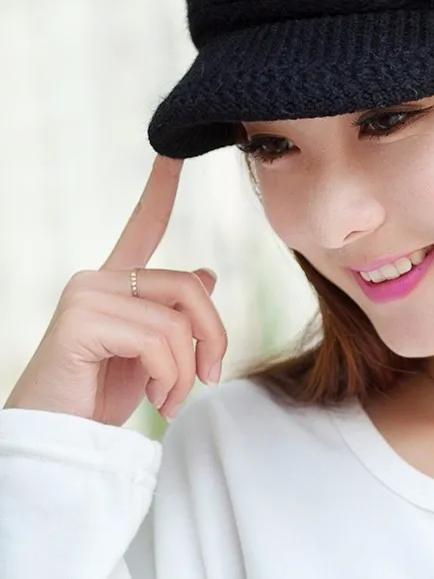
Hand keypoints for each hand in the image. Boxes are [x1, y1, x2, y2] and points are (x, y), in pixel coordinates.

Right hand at [3, 156, 227, 425]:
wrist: (57, 446)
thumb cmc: (98, 401)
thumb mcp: (148, 354)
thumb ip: (172, 312)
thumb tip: (206, 272)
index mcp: (114, 283)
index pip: (144, 226)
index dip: (161, 189)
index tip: (172, 152)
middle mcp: (96, 279)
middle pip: (188, 287)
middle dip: (212, 337)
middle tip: (209, 377)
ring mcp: (86, 296)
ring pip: (177, 319)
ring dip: (185, 370)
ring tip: (170, 400)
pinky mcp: (82, 320)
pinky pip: (158, 340)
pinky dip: (169, 377)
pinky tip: (154, 400)